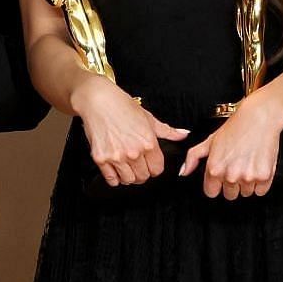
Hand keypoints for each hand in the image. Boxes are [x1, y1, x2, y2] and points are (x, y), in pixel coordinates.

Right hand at [74, 76, 189, 187]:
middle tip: (138, 166)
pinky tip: (115, 170)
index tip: (150, 164)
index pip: (157, 170)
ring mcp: (116, 157)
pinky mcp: (101, 158)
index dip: (154, 168)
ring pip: (128, 180)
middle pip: (143, 177)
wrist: (98, 101)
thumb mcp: (149, 118)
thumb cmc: (122, 106)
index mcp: (148, 143)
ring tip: (127, 168)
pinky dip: (114, 178)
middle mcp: (133, 152)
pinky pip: (111, 179)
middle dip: (142, 173)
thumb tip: (183, 134)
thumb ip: (167, 131)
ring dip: (129, 177)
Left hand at [180, 96, 282, 199]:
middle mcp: (230, 175)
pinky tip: (258, 166)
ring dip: (247, 183)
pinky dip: (261, 182)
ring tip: (249, 164)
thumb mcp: (209, 141)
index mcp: (215, 168)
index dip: (217, 185)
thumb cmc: (235, 127)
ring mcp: (248, 177)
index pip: (211, 193)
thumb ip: (193, 157)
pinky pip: (261, 191)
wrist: (259, 118)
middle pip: (230, 195)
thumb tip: (184, 171)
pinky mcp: (264, 177)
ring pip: (246, 193)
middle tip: (238, 166)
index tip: (222, 176)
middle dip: (233, 184)